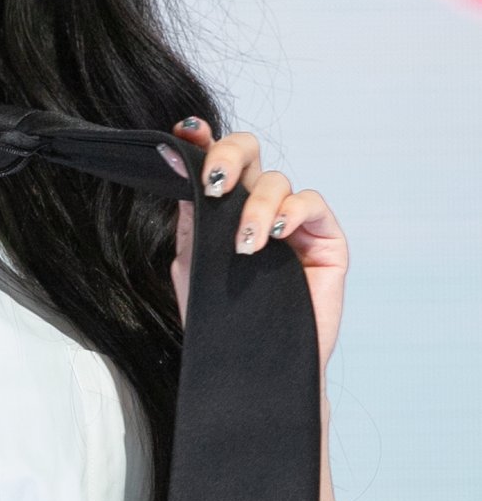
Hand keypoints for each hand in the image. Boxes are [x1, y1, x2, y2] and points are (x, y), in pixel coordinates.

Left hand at [162, 118, 347, 376]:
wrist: (250, 367)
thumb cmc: (218, 318)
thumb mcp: (192, 260)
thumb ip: (189, 212)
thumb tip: (175, 159)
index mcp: (223, 208)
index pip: (216, 161)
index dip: (203, 140)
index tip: (186, 133)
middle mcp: (257, 206)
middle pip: (249, 153)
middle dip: (229, 156)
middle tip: (215, 183)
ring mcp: (292, 221)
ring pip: (276, 180)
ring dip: (257, 207)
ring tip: (245, 245)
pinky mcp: (325, 240)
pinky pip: (312, 203)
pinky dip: (293, 211)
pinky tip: (276, 234)